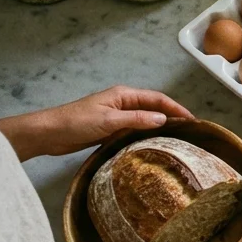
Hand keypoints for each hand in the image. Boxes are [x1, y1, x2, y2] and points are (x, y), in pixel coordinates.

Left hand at [0, 85, 193, 160]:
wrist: (49, 133)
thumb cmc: (77, 122)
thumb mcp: (108, 120)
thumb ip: (136, 119)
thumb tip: (163, 119)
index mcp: (124, 95)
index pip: (157, 99)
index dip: (176, 107)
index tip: (192, 120)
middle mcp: (123, 104)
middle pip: (153, 108)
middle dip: (172, 116)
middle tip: (189, 132)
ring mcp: (117, 117)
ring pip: (144, 120)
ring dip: (159, 127)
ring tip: (177, 140)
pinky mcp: (110, 130)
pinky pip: (134, 131)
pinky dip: (146, 136)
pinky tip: (153, 146)